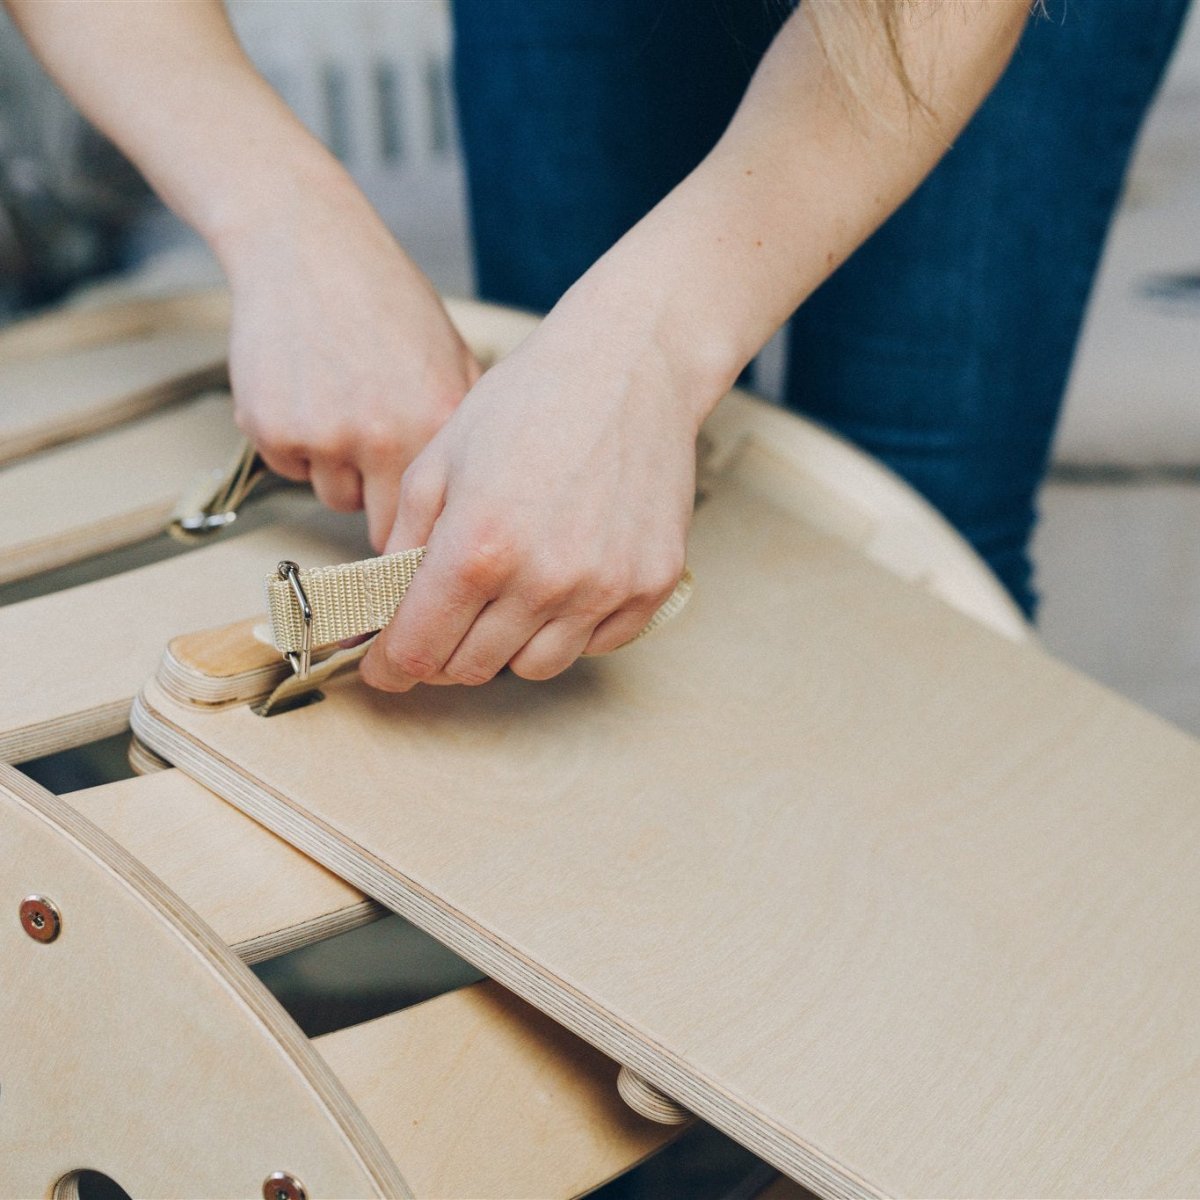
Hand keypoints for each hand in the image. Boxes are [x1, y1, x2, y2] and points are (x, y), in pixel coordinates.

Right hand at [221, 174, 480, 549]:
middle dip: (384, 509)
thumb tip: (478, 500)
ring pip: (335, 498)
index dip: (428, 534)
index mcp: (436, 423)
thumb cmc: (382, 299)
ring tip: (343, 406)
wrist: (305, 245)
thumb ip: (463, 430)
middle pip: (384, 531)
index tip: (423, 542)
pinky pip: (290, 470)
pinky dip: (295, 445)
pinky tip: (307, 392)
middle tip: (380, 469)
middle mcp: (382, 436)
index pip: (437, 524)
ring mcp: (323, 435)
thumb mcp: (452, 357)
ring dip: (339, 472)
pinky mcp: (271, 429)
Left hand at [359, 293, 704, 689]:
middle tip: (444, 621)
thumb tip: (381, 609)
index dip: (392, 665)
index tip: (387, 667)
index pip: (418, 650)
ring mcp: (604, 588)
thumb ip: (403, 544)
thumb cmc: (529, 402)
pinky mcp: (651, 586)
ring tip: (506, 597)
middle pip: (471, 668)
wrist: (629, 367)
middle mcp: (543, 580)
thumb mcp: (439, 462)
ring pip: (535, 668)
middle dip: (444, 652)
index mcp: (477, 548)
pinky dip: (569, 629)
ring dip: (507, 645)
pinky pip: (596, 645)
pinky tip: (561, 583)